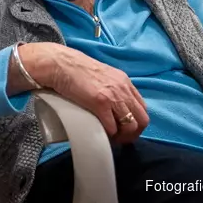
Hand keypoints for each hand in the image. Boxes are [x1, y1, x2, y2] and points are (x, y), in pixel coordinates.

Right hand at [22, 42, 148, 143]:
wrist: (60, 64)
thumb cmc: (76, 70)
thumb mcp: (102, 76)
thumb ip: (112, 88)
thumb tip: (113, 106)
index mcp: (124, 81)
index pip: (142, 108)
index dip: (136, 122)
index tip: (125, 129)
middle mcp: (123, 89)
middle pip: (142, 120)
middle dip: (133, 133)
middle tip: (120, 138)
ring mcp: (113, 96)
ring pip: (130, 126)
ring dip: (122, 137)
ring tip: (111, 138)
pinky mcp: (100, 103)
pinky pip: (112, 127)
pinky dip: (109, 135)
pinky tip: (101, 134)